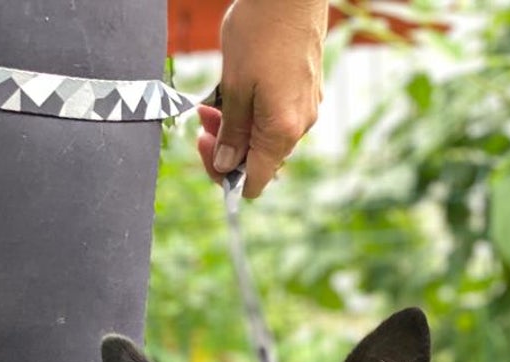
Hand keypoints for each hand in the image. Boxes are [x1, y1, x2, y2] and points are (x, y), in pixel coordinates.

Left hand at [198, 0, 327, 198]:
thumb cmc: (262, 30)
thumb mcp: (234, 85)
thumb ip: (231, 132)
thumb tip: (226, 166)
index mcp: (282, 132)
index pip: (254, 183)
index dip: (225, 175)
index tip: (205, 147)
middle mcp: (300, 126)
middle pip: (258, 160)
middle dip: (227, 145)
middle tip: (203, 120)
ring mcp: (307, 108)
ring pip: (266, 136)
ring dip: (237, 125)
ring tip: (214, 99)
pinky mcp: (307, 90)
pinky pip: (277, 115)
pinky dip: (254, 110)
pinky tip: (238, 87)